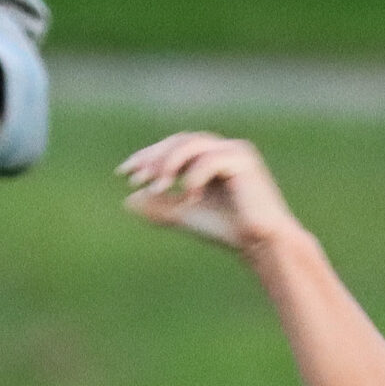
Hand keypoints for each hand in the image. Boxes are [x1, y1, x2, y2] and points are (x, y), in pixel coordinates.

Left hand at [120, 133, 298, 253]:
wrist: (261, 244)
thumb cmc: (228, 231)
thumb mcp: (185, 216)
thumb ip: (160, 206)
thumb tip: (127, 201)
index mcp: (210, 158)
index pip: (173, 147)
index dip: (147, 157)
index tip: (123, 173)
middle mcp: (223, 149)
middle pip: (180, 141)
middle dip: (155, 159)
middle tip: (135, 178)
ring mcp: (235, 152)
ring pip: (193, 145)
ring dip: (170, 164)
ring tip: (157, 187)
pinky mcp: (243, 160)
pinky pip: (210, 160)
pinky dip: (194, 176)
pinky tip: (189, 196)